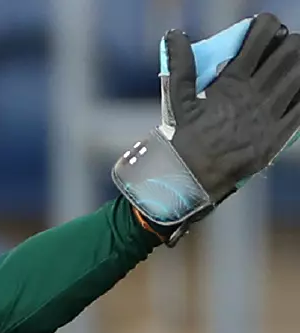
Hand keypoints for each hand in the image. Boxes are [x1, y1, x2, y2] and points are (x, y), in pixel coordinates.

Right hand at [113, 13, 299, 244]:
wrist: (190, 178)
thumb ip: (181, 65)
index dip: (267, 26)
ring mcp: (270, 114)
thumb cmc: (183, 139)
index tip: (265, 30)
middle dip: (291, 43)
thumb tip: (174, 35)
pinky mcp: (279, 135)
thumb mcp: (178, 100)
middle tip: (286, 47)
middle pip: (290, 52)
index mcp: (232, 81)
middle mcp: (255, 94)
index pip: (260, 37)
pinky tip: (298, 91)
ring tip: (293, 66)